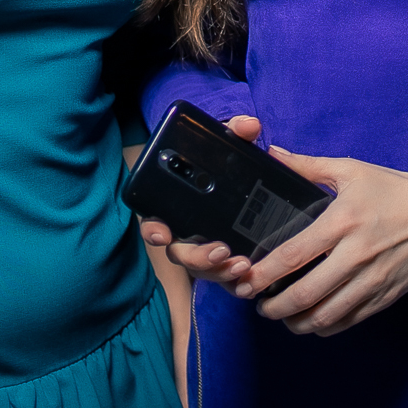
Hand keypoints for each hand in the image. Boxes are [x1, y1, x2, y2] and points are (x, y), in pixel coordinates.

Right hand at [138, 116, 260, 295]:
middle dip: (198, 257)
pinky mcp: (226, 266)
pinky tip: (250, 276)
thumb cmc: (227, 166)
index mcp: (176, 208)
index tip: (162, 234)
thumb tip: (249, 126)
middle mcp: (185, 235)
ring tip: (243, 264)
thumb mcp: (230, 147)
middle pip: (181, 255)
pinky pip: (225, 281)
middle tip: (220, 251)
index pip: (154, 222)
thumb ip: (236, 132)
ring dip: (220, 271)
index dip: (154, 230)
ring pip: (204, 271)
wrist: (253, 190)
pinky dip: (236, 282)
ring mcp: (205, 253)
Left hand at [238, 130, 407, 337]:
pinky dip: (325, 326)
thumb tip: (273, 153)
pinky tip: (312, 321)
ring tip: (281, 316)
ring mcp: (372, 281)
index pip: (294, 256)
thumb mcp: (350, 170)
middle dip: (274, 306)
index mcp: (342, 222)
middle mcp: (356, 256)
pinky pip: (349, 321)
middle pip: (305, 294)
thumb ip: (308, 166)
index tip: (247, 280)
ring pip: (326, 316)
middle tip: (258, 304)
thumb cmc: (393, 189)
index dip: (265, 274)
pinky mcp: (385, 297)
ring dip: (297, 322)